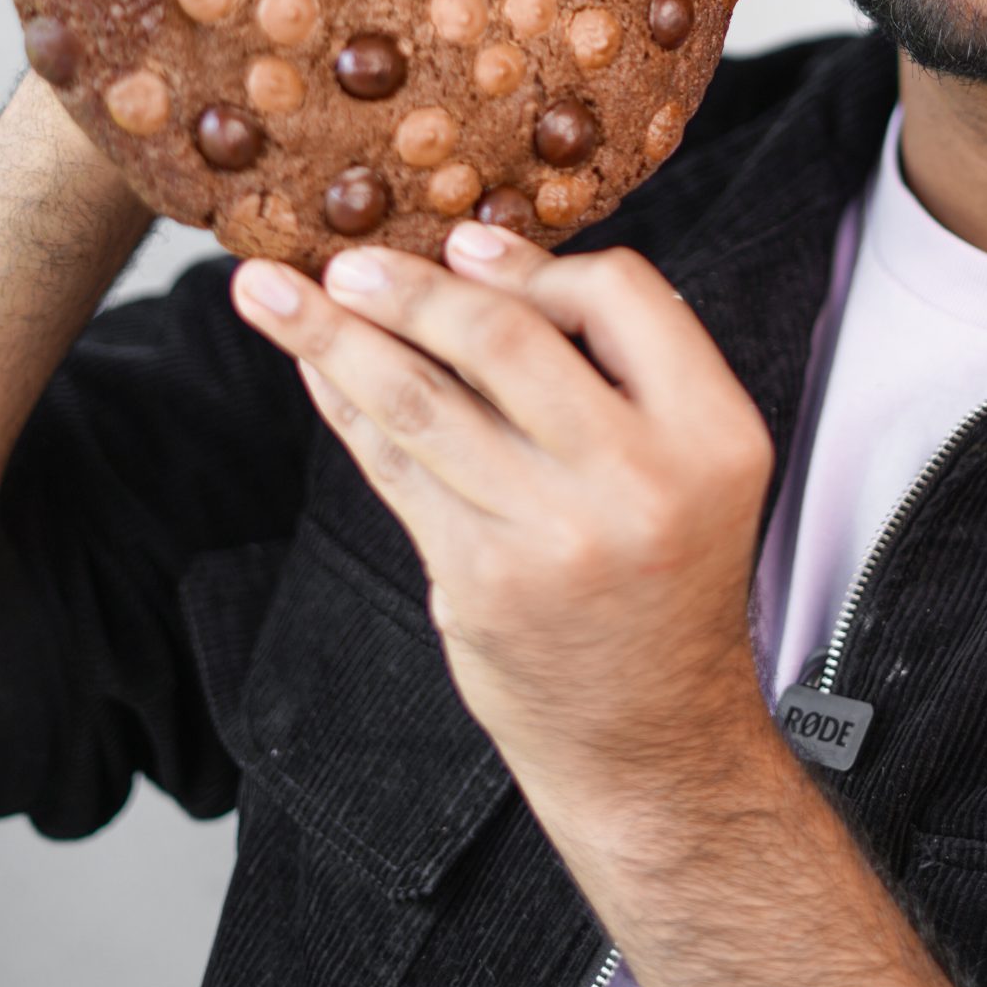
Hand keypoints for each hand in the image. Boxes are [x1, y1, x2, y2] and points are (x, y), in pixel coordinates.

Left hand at [230, 225, 775, 813]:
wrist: (652, 740)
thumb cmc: (664, 582)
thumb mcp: (698, 465)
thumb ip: (621, 371)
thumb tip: (486, 264)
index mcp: (711, 433)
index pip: (622, 295)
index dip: (539, 265)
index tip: (468, 246)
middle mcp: (637, 480)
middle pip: (502, 340)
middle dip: (409, 288)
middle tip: (348, 259)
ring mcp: (552, 535)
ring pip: (422, 401)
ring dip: (335, 337)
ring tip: (275, 293)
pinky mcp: (479, 581)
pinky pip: (395, 469)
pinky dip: (345, 408)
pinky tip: (314, 371)